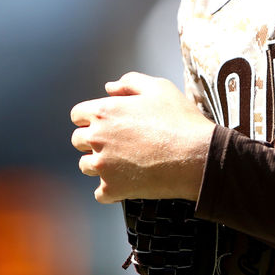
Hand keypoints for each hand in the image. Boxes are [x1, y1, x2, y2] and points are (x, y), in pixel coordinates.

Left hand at [70, 72, 215, 203]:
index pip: (77, 115)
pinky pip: (100, 192)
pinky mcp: (113, 189)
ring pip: (86, 166)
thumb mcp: (160, 88)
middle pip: (78, 141)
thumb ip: (130, 82)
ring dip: (99, 164)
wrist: (197, 156)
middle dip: (93, 140)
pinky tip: (128, 181)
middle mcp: (97, 138)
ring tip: (124, 162)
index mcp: (104, 111)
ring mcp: (103, 166)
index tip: (105, 123)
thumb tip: (109, 88)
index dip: (90, 117)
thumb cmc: (180, 120)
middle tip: (118, 143)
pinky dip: (111, 189)